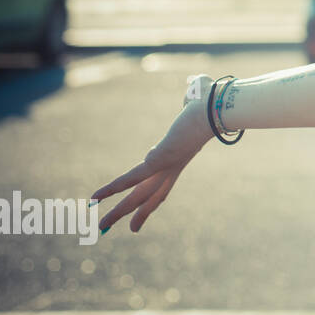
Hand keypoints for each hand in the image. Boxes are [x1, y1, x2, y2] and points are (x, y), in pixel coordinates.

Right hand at [91, 74, 217, 232]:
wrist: (219, 107)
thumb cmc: (213, 100)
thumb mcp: (199, 97)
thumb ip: (194, 93)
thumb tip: (195, 84)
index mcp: (182, 155)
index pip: (164, 180)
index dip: (153, 192)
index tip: (143, 202)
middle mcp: (174, 165)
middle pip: (153, 196)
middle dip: (139, 213)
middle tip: (129, 231)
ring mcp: (167, 165)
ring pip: (139, 194)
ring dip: (119, 211)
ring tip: (102, 227)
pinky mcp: (159, 160)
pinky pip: (130, 178)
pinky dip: (112, 188)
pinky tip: (95, 198)